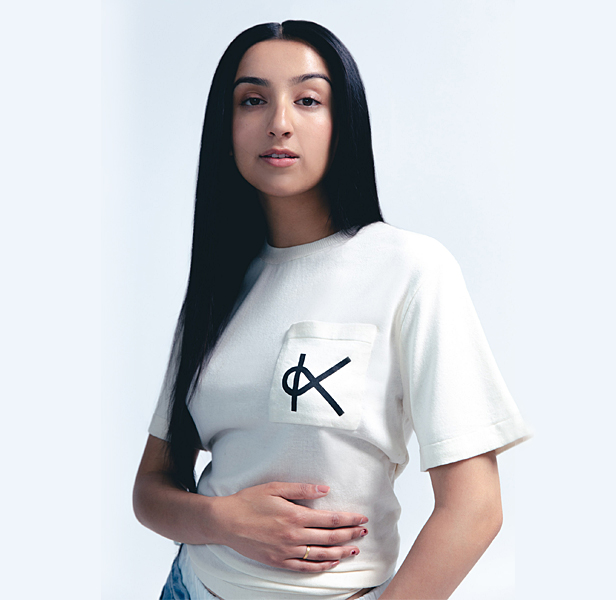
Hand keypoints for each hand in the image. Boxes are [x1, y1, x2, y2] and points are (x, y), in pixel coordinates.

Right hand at [211, 482, 368, 571]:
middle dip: (350, 534)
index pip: (330, 519)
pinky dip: (321, 565)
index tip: (362, 517)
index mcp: (295, 515)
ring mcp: (287, 551)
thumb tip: (325, 489)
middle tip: (364, 532)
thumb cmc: (249, 501)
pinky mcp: (278, 561)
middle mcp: (294, 536)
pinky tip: (331, 562)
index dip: (349, 519)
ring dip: (341, 552)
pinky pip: (305, 567)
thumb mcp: (275, 487)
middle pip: (330, 537)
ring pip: (321, 555)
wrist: (226, 522)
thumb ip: (302, 489)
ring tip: (354, 549)